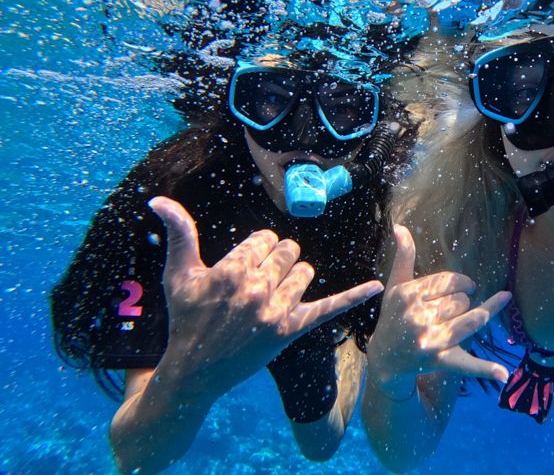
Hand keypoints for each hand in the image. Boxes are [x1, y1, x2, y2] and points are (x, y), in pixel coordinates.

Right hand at [148, 196, 382, 401]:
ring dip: (293, 277)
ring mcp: (276, 311)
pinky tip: (377, 286)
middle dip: (274, 261)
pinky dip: (354, 296)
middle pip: (287, 251)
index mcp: (231, 270)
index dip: (255, 251)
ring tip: (270, 295)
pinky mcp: (291, 330)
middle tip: (256, 282)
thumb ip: (178, 233)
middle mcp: (256, 289)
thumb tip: (158, 199)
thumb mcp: (178, 275)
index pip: (264, 239)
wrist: (194, 371)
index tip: (242, 268)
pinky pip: (329, 308)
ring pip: (304, 272)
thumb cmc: (186, 319)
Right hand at [366, 225, 510, 399]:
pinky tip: (503, 374)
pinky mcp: (441, 360)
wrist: (385, 358)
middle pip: (461, 300)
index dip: (460, 283)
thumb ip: (403, 256)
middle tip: (448, 311)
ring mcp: (431, 340)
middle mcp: (418, 317)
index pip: (450, 281)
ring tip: (474, 314)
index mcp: (409, 295)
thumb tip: (400, 226)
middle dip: (461, 302)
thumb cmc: (394, 317)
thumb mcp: (396, 287)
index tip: (460, 288)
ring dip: (479, 315)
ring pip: (472, 319)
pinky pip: (467, 363)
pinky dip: (486, 369)